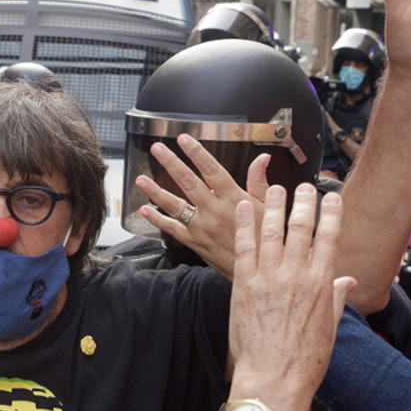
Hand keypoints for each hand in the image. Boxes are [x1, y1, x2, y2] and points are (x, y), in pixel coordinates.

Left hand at [135, 134, 269, 276]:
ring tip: (141, 179)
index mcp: (233, 198)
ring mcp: (202, 227)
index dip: (196, 153)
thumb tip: (262, 160)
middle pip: (188, 182)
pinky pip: (172, 229)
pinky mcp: (195, 242)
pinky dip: (156, 220)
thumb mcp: (269, 208)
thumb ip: (259, 182)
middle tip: (157, 149)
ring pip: (174, 205)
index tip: (184, 140)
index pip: (211, 170)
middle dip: (171, 163)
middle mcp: (214, 211)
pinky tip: (145, 210)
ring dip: (156, 191)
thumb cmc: (265, 239)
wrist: (259, 270)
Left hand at [227, 183, 354, 410]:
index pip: (329, 238)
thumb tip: (346, 281)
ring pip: (271, 231)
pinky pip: (244, 248)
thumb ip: (336, 299)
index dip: (331, 213)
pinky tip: (245, 208)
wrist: (273, 379)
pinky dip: (245, 225)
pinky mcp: (244, 285)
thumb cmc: (304, 361)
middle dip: (303, 202)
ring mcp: (268, 279)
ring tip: (274, 188)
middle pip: (301, 228)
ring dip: (273, 206)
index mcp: (321, 285)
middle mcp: (296, 276)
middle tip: (303, 186)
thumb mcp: (330, 328)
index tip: (332, 196)